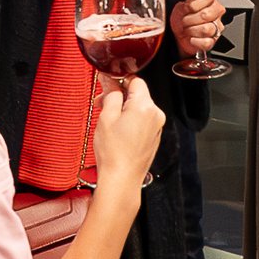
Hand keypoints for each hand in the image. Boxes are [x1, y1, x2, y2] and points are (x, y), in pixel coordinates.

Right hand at [90, 76, 166, 190]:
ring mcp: (157, 127)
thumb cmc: (114, 152)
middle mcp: (156, 115)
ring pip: (139, 108)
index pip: (135, 80)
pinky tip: (117, 132)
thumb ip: (111, 94)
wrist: (122, 178)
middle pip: (137, 94)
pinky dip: (130, 121)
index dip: (118, 81)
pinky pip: (142, 121)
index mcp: (145, 106)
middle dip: (119, 97)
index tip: (106, 87)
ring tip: (107, 122)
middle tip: (101, 105)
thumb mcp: (106, 117)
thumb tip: (110, 80)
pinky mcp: (154, 137)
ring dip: (123, 110)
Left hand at [169, 0, 224, 59]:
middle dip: (190, 19)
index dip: (193, 5)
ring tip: (187, 29)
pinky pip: (206, 42)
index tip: (186, 9)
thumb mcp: (181, 7)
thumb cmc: (182, 18)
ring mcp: (217, 28)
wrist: (180, 33)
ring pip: (206, 29)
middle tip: (184, 21)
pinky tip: (191, 38)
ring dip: (191, 30)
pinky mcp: (213, 41)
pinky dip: (194, 41)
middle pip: (206, 15)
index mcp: (211, 1)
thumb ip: (188, 2)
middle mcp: (217, 14)